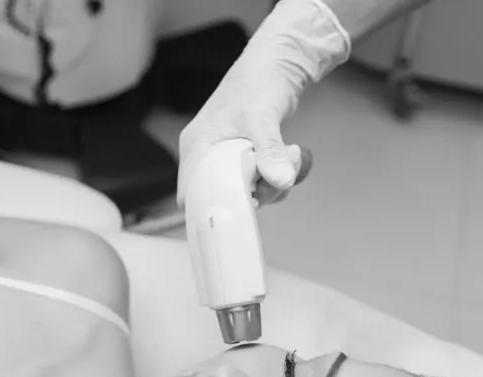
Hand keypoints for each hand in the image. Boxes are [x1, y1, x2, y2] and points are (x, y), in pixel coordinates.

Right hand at [176, 49, 312, 207]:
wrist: (277, 63)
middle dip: (258, 193)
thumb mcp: (263, 119)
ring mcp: (227, 159)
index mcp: (197, 147)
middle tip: (279, 175)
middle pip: (224, 197)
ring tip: (292, 154)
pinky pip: (259, 182)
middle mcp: (207, 156)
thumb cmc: (259, 83)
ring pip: (247, 192)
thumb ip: (269, 152)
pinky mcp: (246, 159)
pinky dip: (278, 177)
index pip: (190, 194)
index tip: (247, 203)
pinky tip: (291, 155)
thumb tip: (281, 183)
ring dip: (274, 184)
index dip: (214, 208)